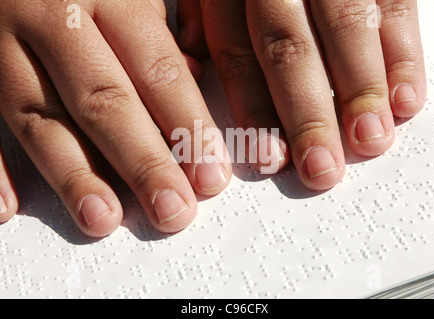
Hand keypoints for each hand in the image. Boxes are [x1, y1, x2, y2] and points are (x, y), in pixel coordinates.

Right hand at [0, 0, 232, 236]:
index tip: (211, 178)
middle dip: (141, 164)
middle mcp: (52, 16)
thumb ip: (157, 30)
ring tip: (102, 218)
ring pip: (39, 118)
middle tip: (171, 211)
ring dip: (74, 176)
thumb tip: (194, 76)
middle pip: (104, 103)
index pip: (159, 72)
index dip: (189, 128)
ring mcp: (0, 40)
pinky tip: (9, 207)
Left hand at [178, 0, 426, 189]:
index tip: (269, 159)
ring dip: (360, 91)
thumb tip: (189, 51)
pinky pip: (395, 4)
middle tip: (321, 168)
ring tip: (369, 142)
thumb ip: (200, 9)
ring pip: (344, 28)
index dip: (254, 109)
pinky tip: (407, 101)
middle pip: (289, 48)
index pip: (237, 52)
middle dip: (307, 114)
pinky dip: (403, 54)